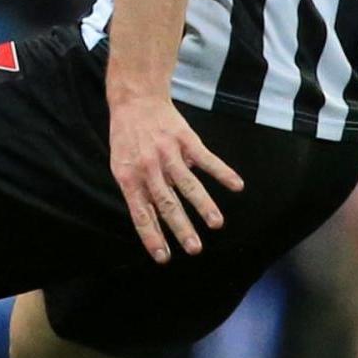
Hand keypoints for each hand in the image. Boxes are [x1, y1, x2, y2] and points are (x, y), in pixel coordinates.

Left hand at [108, 93, 243, 262]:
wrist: (136, 100)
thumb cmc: (127, 139)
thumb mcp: (121, 165)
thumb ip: (138, 192)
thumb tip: (154, 224)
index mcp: (129, 177)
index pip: (140, 213)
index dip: (151, 235)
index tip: (164, 257)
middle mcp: (148, 167)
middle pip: (166, 202)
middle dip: (180, 227)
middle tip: (194, 249)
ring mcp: (167, 153)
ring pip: (187, 183)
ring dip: (203, 205)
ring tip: (216, 224)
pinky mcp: (185, 140)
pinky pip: (206, 159)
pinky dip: (222, 172)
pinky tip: (236, 185)